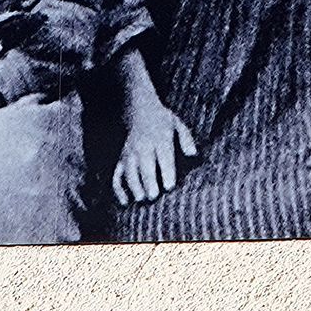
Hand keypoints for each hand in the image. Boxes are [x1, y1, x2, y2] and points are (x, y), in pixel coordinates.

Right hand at [111, 82, 195, 206]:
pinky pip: (116, 174)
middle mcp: (143, 146)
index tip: (169, 187)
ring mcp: (130, 152)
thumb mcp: (177, 124)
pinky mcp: (122, 158)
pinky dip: (118, 188)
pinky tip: (124, 202)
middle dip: (148, 181)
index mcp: (159, 138)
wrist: (140, 108)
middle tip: (154, 196)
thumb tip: (193, 154)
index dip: (166, 172)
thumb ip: (186, 139)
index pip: (163, 156)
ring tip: (141, 198)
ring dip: (133, 184)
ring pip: (129, 170)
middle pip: (144, 165)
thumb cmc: (163, 121)